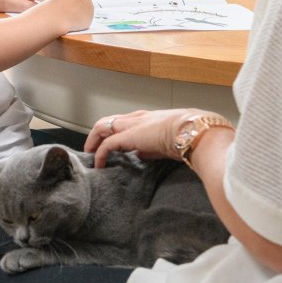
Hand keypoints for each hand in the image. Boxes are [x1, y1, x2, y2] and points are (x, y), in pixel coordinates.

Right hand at [37, 0, 92, 32]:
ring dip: (78, 10)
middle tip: (68, 5)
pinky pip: (85, 18)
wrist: (54, 17)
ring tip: (65, 16)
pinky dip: (79, 20)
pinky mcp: (89, 17)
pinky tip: (69, 22)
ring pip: (85, 7)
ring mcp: (88, 5)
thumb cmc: (49, 4)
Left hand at [85, 108, 204, 167]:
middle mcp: (135, 118)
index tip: (107, 146)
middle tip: (92, 150)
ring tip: (90, 156)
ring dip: (93, 142)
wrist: (191, 131)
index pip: (122, 122)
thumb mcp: (164, 141)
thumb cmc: (186, 135)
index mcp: (145, 118)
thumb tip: (140, 155)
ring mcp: (130, 125)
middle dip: (97, 136)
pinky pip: (107, 144)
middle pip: (107, 122)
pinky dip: (99, 154)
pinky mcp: (127, 135)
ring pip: (102, 127)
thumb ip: (150, 147)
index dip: (112, 133)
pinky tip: (99, 165)